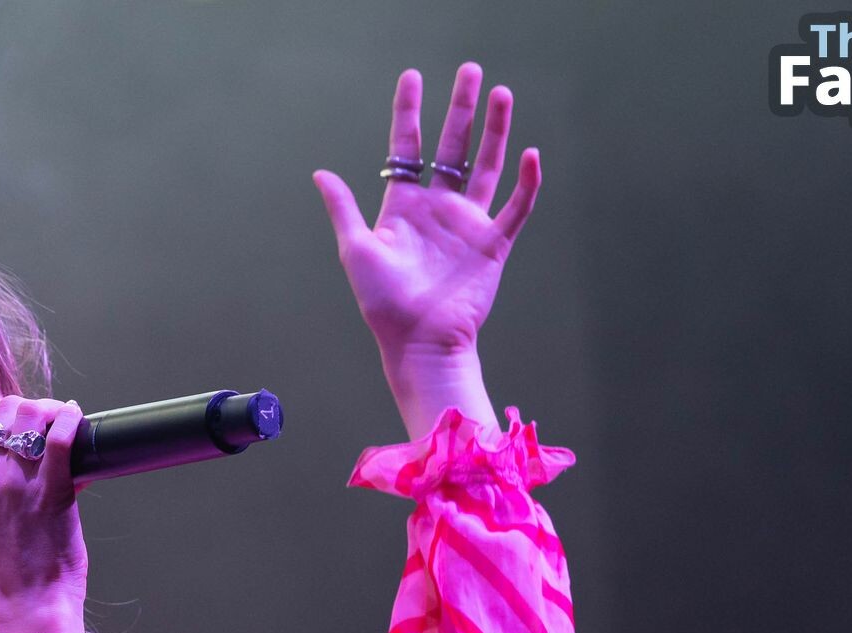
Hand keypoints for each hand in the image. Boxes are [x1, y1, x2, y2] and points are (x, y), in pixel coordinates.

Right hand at [0, 394, 91, 632]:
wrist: (30, 597)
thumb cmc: (17, 558)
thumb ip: (0, 473)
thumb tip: (36, 440)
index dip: (10, 409)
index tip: (29, 422)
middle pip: (10, 406)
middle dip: (35, 409)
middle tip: (53, 424)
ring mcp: (16, 478)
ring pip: (34, 413)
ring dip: (54, 413)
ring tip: (67, 427)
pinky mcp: (50, 487)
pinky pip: (61, 434)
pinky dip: (74, 422)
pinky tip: (79, 424)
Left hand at [312, 62, 541, 356]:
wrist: (419, 343)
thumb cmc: (383, 304)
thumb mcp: (357, 250)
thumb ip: (344, 209)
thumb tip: (320, 172)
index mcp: (404, 206)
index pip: (408, 148)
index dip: (410, 111)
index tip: (413, 77)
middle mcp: (438, 208)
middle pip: (452, 146)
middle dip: (460, 108)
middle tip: (469, 70)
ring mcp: (467, 224)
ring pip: (486, 166)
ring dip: (496, 130)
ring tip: (501, 93)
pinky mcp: (493, 244)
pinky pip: (516, 207)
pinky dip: (526, 182)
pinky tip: (531, 153)